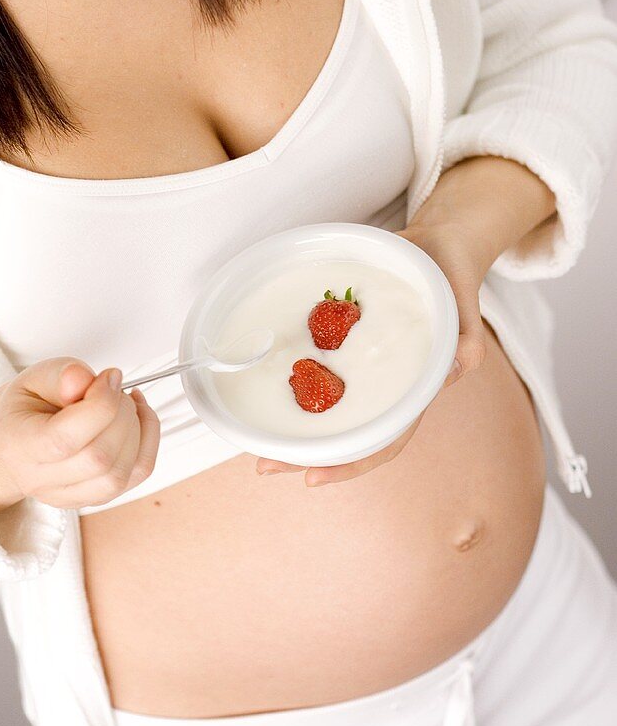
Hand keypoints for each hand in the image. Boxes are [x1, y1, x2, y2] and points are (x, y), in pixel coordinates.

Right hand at [0, 357, 160, 511]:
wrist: (18, 439)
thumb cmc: (27, 408)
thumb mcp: (34, 378)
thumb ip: (59, 375)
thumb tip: (83, 380)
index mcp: (19, 446)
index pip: (65, 439)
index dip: (101, 404)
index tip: (110, 377)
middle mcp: (41, 480)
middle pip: (99, 459)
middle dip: (121, 414)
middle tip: (115, 388)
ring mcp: (69, 495)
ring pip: (120, 474)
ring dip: (138, 429)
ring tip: (126, 401)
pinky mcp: (96, 497)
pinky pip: (137, 475)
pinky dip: (148, 440)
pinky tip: (139, 416)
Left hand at [255, 219, 488, 486]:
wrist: (439, 248)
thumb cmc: (454, 278)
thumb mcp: (465, 303)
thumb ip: (468, 337)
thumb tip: (462, 361)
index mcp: (416, 389)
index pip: (386, 440)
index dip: (353, 462)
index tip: (314, 477)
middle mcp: (386, 386)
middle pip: (346, 436)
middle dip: (306, 456)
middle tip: (264, 464)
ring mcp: (362, 367)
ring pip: (326, 410)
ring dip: (294, 428)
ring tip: (256, 442)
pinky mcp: (344, 344)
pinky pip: (317, 369)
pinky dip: (294, 383)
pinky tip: (268, 386)